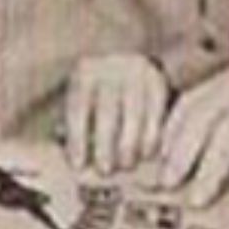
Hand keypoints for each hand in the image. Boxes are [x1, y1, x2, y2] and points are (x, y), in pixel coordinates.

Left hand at [63, 53, 169, 175]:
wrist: (124, 58)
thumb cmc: (94, 86)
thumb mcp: (78, 93)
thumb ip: (71, 120)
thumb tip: (73, 152)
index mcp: (83, 73)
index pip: (78, 108)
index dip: (77, 138)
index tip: (78, 164)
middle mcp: (110, 69)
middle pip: (107, 111)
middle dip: (106, 144)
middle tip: (105, 169)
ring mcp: (136, 74)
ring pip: (134, 113)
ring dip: (131, 143)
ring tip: (126, 165)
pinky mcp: (157, 82)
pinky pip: (156, 112)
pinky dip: (153, 135)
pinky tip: (147, 153)